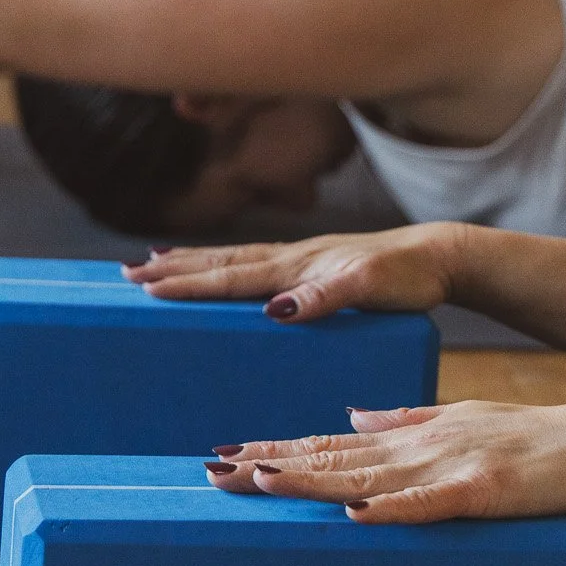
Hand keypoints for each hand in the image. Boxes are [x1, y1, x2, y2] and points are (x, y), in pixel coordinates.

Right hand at [124, 223, 471, 320]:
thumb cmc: (408, 278)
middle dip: (174, 270)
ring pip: (232, 258)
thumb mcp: (370, 288)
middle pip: (221, 263)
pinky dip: (222, 264)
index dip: (189, 284)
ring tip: (151, 264)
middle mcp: (292, 257)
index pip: (233, 276)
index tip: (147, 287)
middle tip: (126, 275)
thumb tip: (276, 310)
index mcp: (298, 266)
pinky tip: (215, 270)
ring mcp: (299, 258)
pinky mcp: (310, 264)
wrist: (439, 256)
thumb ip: (326, 297)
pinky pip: (253, 262)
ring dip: (190, 262)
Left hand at [204, 400, 565, 523]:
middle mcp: (414, 447)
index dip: (273, 449)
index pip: (325, 444)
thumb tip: (350, 416)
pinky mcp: (480, 492)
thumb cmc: (525, 440)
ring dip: (313, 481)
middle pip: (330, 460)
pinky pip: (428, 505)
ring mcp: (446, 467)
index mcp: (406, 436)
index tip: (224, 454)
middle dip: (270, 467)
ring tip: (263, 481)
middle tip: (214, 473)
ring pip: (365, 477)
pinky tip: (357, 515)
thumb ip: (401, 419)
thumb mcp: (455, 420)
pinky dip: (392, 510)